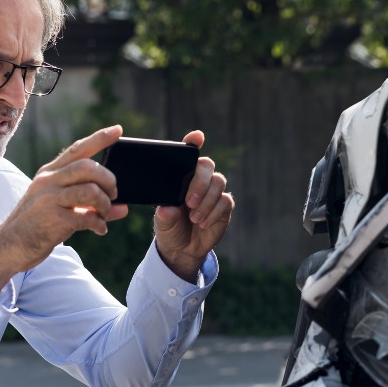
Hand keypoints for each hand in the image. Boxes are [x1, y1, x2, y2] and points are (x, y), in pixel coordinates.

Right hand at [0, 125, 129, 290]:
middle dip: (108, 179)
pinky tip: (99, 229)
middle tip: (113, 194)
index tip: (118, 130)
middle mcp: (47, 181)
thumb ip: (90, 204)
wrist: (9, 246)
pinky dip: (99, 224)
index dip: (99, 138)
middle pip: (88, 167)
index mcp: (49, 173)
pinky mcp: (52, 219)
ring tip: (103, 214)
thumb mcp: (60, 207)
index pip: (77, 149)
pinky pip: (86, 217)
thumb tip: (123, 208)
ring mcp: (48, 199)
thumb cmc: (38, 225)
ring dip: (104, 204)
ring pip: (90, 190)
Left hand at [154, 130, 234, 281]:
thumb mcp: (162, 223)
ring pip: (219, 182)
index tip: (197, 137)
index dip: (194, 142)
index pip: (188, 154)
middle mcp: (199, 180)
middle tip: (189, 203)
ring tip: (194, 218)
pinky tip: (203, 223)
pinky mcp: (224, 206)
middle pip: (207, 165)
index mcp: (181, 176)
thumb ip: (165, 216)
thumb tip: (167, 209)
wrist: (182, 249)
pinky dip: (214, 213)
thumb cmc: (169, 228)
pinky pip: (225, 201)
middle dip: (200, 182)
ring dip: (207, 201)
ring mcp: (213, 192)